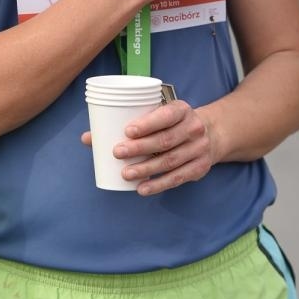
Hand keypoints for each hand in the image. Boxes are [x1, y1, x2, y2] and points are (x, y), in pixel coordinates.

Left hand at [82, 99, 214, 195]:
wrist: (211, 134)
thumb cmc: (170, 123)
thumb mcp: (157, 115)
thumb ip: (126, 123)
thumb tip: (87, 138)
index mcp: (181, 110)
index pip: (166, 115)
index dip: (148, 123)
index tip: (127, 131)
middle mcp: (194, 128)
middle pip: (165, 140)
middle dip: (140, 148)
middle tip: (118, 153)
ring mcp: (199, 149)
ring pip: (170, 161)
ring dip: (146, 169)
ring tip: (125, 173)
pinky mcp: (200, 168)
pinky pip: (178, 178)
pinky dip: (159, 184)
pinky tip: (142, 188)